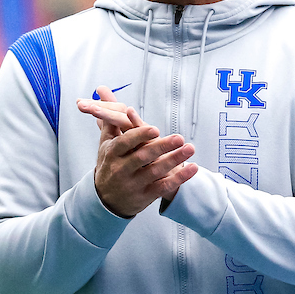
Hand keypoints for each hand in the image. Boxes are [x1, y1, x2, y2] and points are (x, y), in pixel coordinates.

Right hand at [76, 87, 197, 217]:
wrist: (105, 200)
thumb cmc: (109, 165)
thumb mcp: (106, 144)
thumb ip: (109, 121)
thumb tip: (101, 94)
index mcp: (113, 153)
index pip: (125, 143)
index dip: (140, 136)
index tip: (154, 129)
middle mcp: (122, 169)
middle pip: (143, 157)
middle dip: (161, 147)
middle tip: (179, 137)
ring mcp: (134, 183)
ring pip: (156, 172)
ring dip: (174, 160)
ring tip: (190, 149)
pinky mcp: (145, 196)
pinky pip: (164, 187)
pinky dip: (179, 178)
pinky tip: (193, 168)